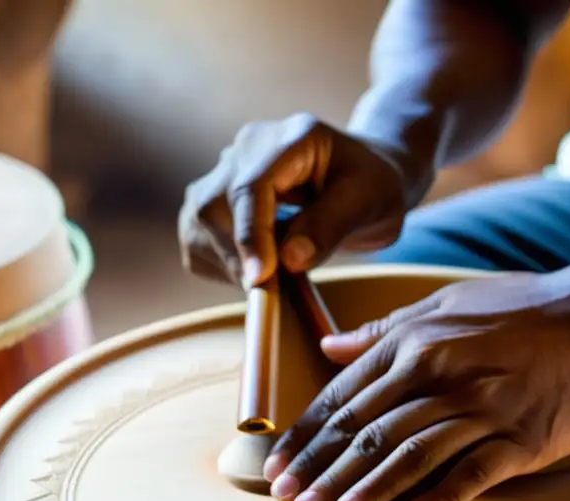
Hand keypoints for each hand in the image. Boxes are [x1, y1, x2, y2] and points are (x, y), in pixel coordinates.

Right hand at [178, 113, 416, 287]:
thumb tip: (288, 260)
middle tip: (273, 292)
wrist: (363, 182)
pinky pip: (197, 240)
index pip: (250, 185)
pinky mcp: (215, 201)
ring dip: (229, 263)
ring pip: (197, 223)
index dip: (251, 234)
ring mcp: (226, 172)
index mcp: (290, 139)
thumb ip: (330, 226)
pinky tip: (259, 270)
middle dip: (238, 256)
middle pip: (213, 205)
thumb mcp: (370, 202)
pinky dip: (222, 266)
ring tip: (273, 280)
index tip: (260, 277)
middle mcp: (247, 148)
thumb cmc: (373, 187)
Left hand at [262, 261, 569, 500]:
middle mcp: (441, 374)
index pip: (345, 395)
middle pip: (368, 430)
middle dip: (324, 469)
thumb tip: (328, 347)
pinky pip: (473, 472)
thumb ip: (386, 330)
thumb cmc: (525, 310)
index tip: (281, 466)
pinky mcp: (521, 438)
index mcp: (417, 342)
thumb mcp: (448, 303)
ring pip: (410, 452)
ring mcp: (483, 408)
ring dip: (368, 486)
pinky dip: (440, 497)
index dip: (308, 435)